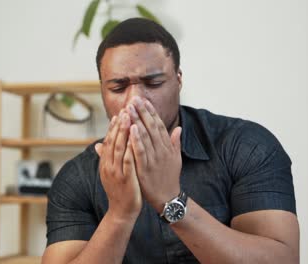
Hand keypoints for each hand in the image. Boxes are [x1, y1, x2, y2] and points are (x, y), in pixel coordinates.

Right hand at [95, 110, 141, 219]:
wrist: (122, 211)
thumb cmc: (120, 191)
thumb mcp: (111, 173)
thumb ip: (107, 158)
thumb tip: (99, 145)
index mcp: (106, 163)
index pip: (109, 141)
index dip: (114, 127)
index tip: (119, 113)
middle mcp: (109, 166)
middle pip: (113, 141)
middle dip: (119, 124)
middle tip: (125, 109)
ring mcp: (116, 172)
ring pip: (119, 148)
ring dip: (123, 132)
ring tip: (129, 118)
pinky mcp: (126, 178)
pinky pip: (128, 161)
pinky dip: (130, 148)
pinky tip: (135, 138)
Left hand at [126, 96, 181, 212]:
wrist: (167, 197)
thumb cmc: (169, 178)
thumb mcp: (176, 159)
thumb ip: (175, 143)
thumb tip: (178, 128)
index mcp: (167, 147)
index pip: (158, 125)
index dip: (151, 112)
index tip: (144, 100)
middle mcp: (161, 150)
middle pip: (151, 127)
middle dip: (142, 112)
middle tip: (134, 99)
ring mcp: (154, 159)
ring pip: (145, 136)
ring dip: (137, 120)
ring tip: (129, 108)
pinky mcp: (146, 168)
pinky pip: (140, 151)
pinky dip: (136, 139)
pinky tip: (131, 128)